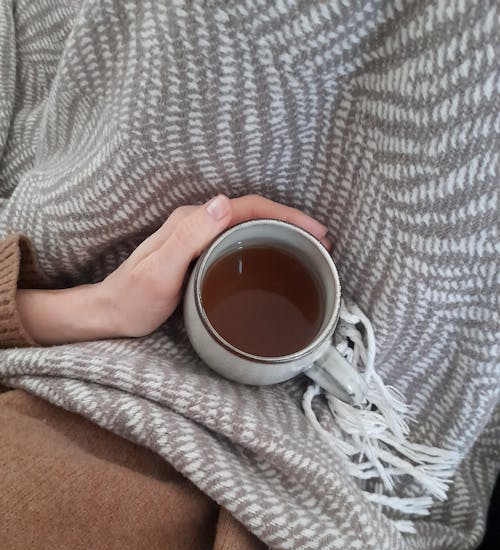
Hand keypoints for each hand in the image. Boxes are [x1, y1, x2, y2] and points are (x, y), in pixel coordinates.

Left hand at [16, 194, 330, 344]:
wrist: (110, 314)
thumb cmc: (133, 299)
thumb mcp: (160, 271)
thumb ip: (189, 236)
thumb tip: (225, 202)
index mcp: (192, 221)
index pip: (248, 207)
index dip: (286, 215)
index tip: (315, 232)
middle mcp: (197, 223)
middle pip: (253, 212)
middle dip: (291, 222)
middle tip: (321, 243)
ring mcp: (198, 238)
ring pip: (248, 225)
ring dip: (281, 232)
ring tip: (307, 250)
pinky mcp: (199, 254)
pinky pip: (239, 241)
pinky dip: (264, 245)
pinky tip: (274, 261)